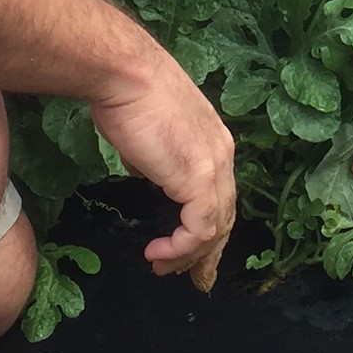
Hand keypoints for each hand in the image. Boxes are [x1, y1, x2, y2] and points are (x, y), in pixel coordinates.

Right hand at [92, 55, 235, 282]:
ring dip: (191, 254)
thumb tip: (147, 170)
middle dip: (208, 251)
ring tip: (165, 266)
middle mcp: (223, 155)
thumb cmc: (129, 95)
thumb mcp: (147, 133)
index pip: (220, 194)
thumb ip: (155, 157)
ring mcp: (214, 167)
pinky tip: (158, 252)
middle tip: (193, 277)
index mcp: (214, 142)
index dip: (208, 225)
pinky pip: (200, 229)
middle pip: (225, 215)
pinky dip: (181, 247)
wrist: (127, 75)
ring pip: (216, 226)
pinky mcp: (199, 179)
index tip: (190, 249)